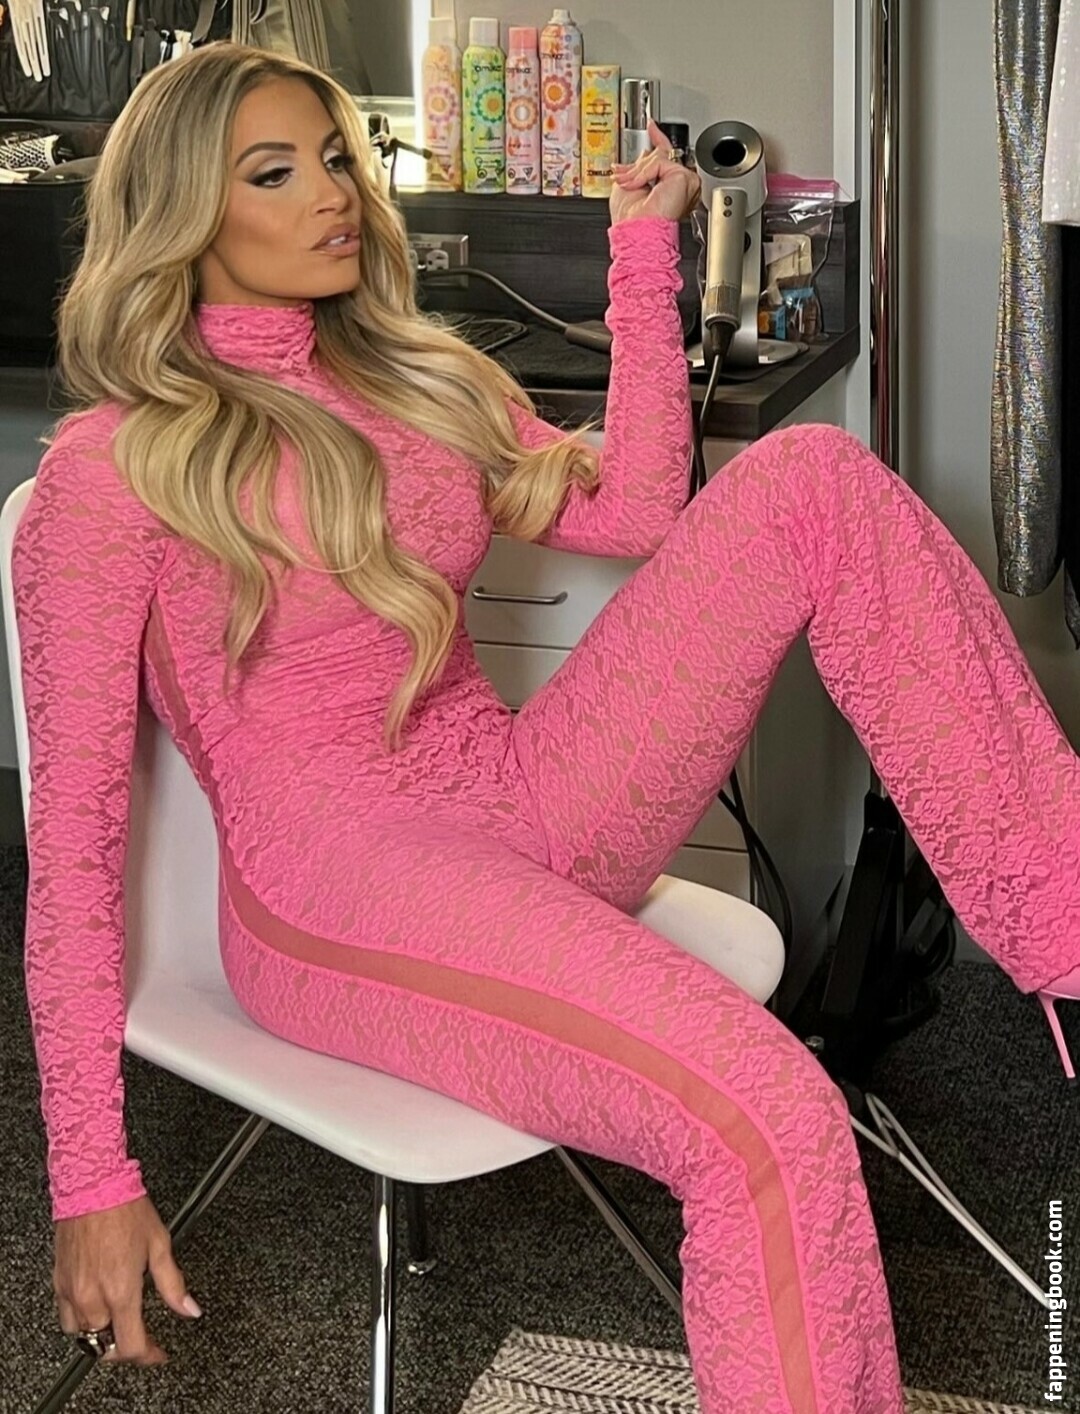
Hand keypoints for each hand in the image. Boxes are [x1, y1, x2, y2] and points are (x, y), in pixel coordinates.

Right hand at [53, 1194, 201, 1365]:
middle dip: (126, 1345)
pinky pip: (67, 1317)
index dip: (148, 1355)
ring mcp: (72, 1292)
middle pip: (106, 1346)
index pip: (131, 1345)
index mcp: (121, 1291)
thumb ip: (173, 1284)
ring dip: (103, 1335)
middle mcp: (93, 1297)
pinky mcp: (59, 1283)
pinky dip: (82, 1320)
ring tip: (120, 1320)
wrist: (92, 1186)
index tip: (158, 1352)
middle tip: (142, 1335)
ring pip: (84, 1335)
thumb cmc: (126, 1209)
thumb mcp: (160, 1244)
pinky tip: (97, 1305)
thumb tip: (190, 1309)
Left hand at [609, 119, 701, 225]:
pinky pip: (659, 161)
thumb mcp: (629, 185)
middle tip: (622, 176)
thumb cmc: (631, 221)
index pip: (665, 157)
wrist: (636, 234)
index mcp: (667, 187)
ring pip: (658, 156)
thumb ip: (638, 167)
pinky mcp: (683, 177)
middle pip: (659, 155)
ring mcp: (684, 181)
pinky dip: (644, 172)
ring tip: (630, 185)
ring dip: (638, 171)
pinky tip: (639, 185)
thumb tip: (644, 152)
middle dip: (637, 164)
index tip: (650, 125)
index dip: (657, 138)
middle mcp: (678, 184)